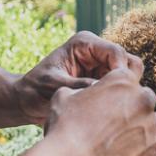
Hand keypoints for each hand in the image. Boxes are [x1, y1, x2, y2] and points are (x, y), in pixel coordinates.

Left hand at [14, 31, 143, 124]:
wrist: (26, 102)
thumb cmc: (34, 91)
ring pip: (129, 76)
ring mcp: (102, 66)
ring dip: (124, 91)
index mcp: (85, 43)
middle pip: (128, 62)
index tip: (117, 93)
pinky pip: (122, 88)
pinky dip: (119, 98)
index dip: (121, 71)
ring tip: (111, 108)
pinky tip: (109, 111)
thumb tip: (102, 89)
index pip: (116, 53)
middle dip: (126, 82)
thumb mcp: (54, 86)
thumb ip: (78, 84)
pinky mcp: (104, 80)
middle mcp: (97, 51)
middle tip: (117, 102)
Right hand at [43, 66, 155, 155]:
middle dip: (131, 108)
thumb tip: (89, 92)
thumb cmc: (65, 127)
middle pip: (142, 99)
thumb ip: (83, 88)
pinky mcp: (154, 149)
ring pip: (149, 123)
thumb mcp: (64, 95)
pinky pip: (149, 146)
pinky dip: (137, 150)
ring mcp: (152, 125)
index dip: (114, 91)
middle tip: (111, 123)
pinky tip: (118, 155)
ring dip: (137, 128)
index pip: (126, 80)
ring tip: (113, 141)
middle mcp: (144, 99)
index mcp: (124, 80)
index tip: (104, 103)